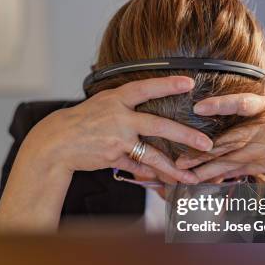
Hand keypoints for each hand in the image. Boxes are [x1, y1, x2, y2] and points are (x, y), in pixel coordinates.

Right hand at [23, 76, 212, 183]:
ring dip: (173, 168)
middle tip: (206, 144)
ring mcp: (116, 140)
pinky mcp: (113, 158)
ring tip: (191, 177)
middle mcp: (119, 118)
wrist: (58, 141)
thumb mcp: (102, 103)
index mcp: (117, 99)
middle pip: (158, 125)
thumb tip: (150, 100)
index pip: (146, 88)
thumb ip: (126, 104)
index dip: (167, 84)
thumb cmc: (83, 120)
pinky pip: (138, 167)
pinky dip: (151, 174)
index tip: (189, 83)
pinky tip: (166, 182)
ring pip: (151, 154)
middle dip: (185, 135)